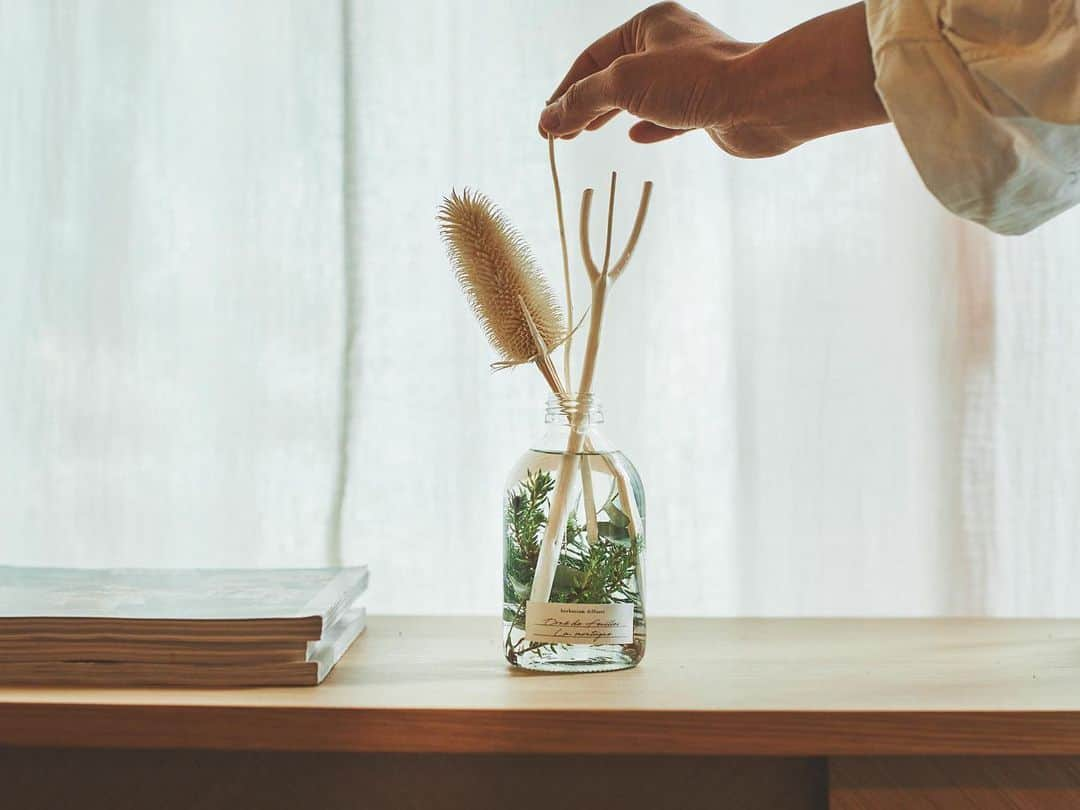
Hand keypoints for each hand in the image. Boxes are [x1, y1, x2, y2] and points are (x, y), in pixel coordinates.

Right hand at [539, 2, 886, 157]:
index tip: (546, 122)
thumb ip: (582, 101)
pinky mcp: (707, 104)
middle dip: (584, 104)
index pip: (592, 57)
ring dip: (610, 114)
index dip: (565, 90)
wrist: (761, 100)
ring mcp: (690, 76)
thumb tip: (548, 119)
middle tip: (560, 134)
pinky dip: (649, 125)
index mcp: (649, 24)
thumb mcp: (623, 84)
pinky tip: (636, 136)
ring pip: (640, 96)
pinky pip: (669, 114)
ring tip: (585, 134)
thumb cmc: (695, 81)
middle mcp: (670, 44)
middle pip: (614, 75)